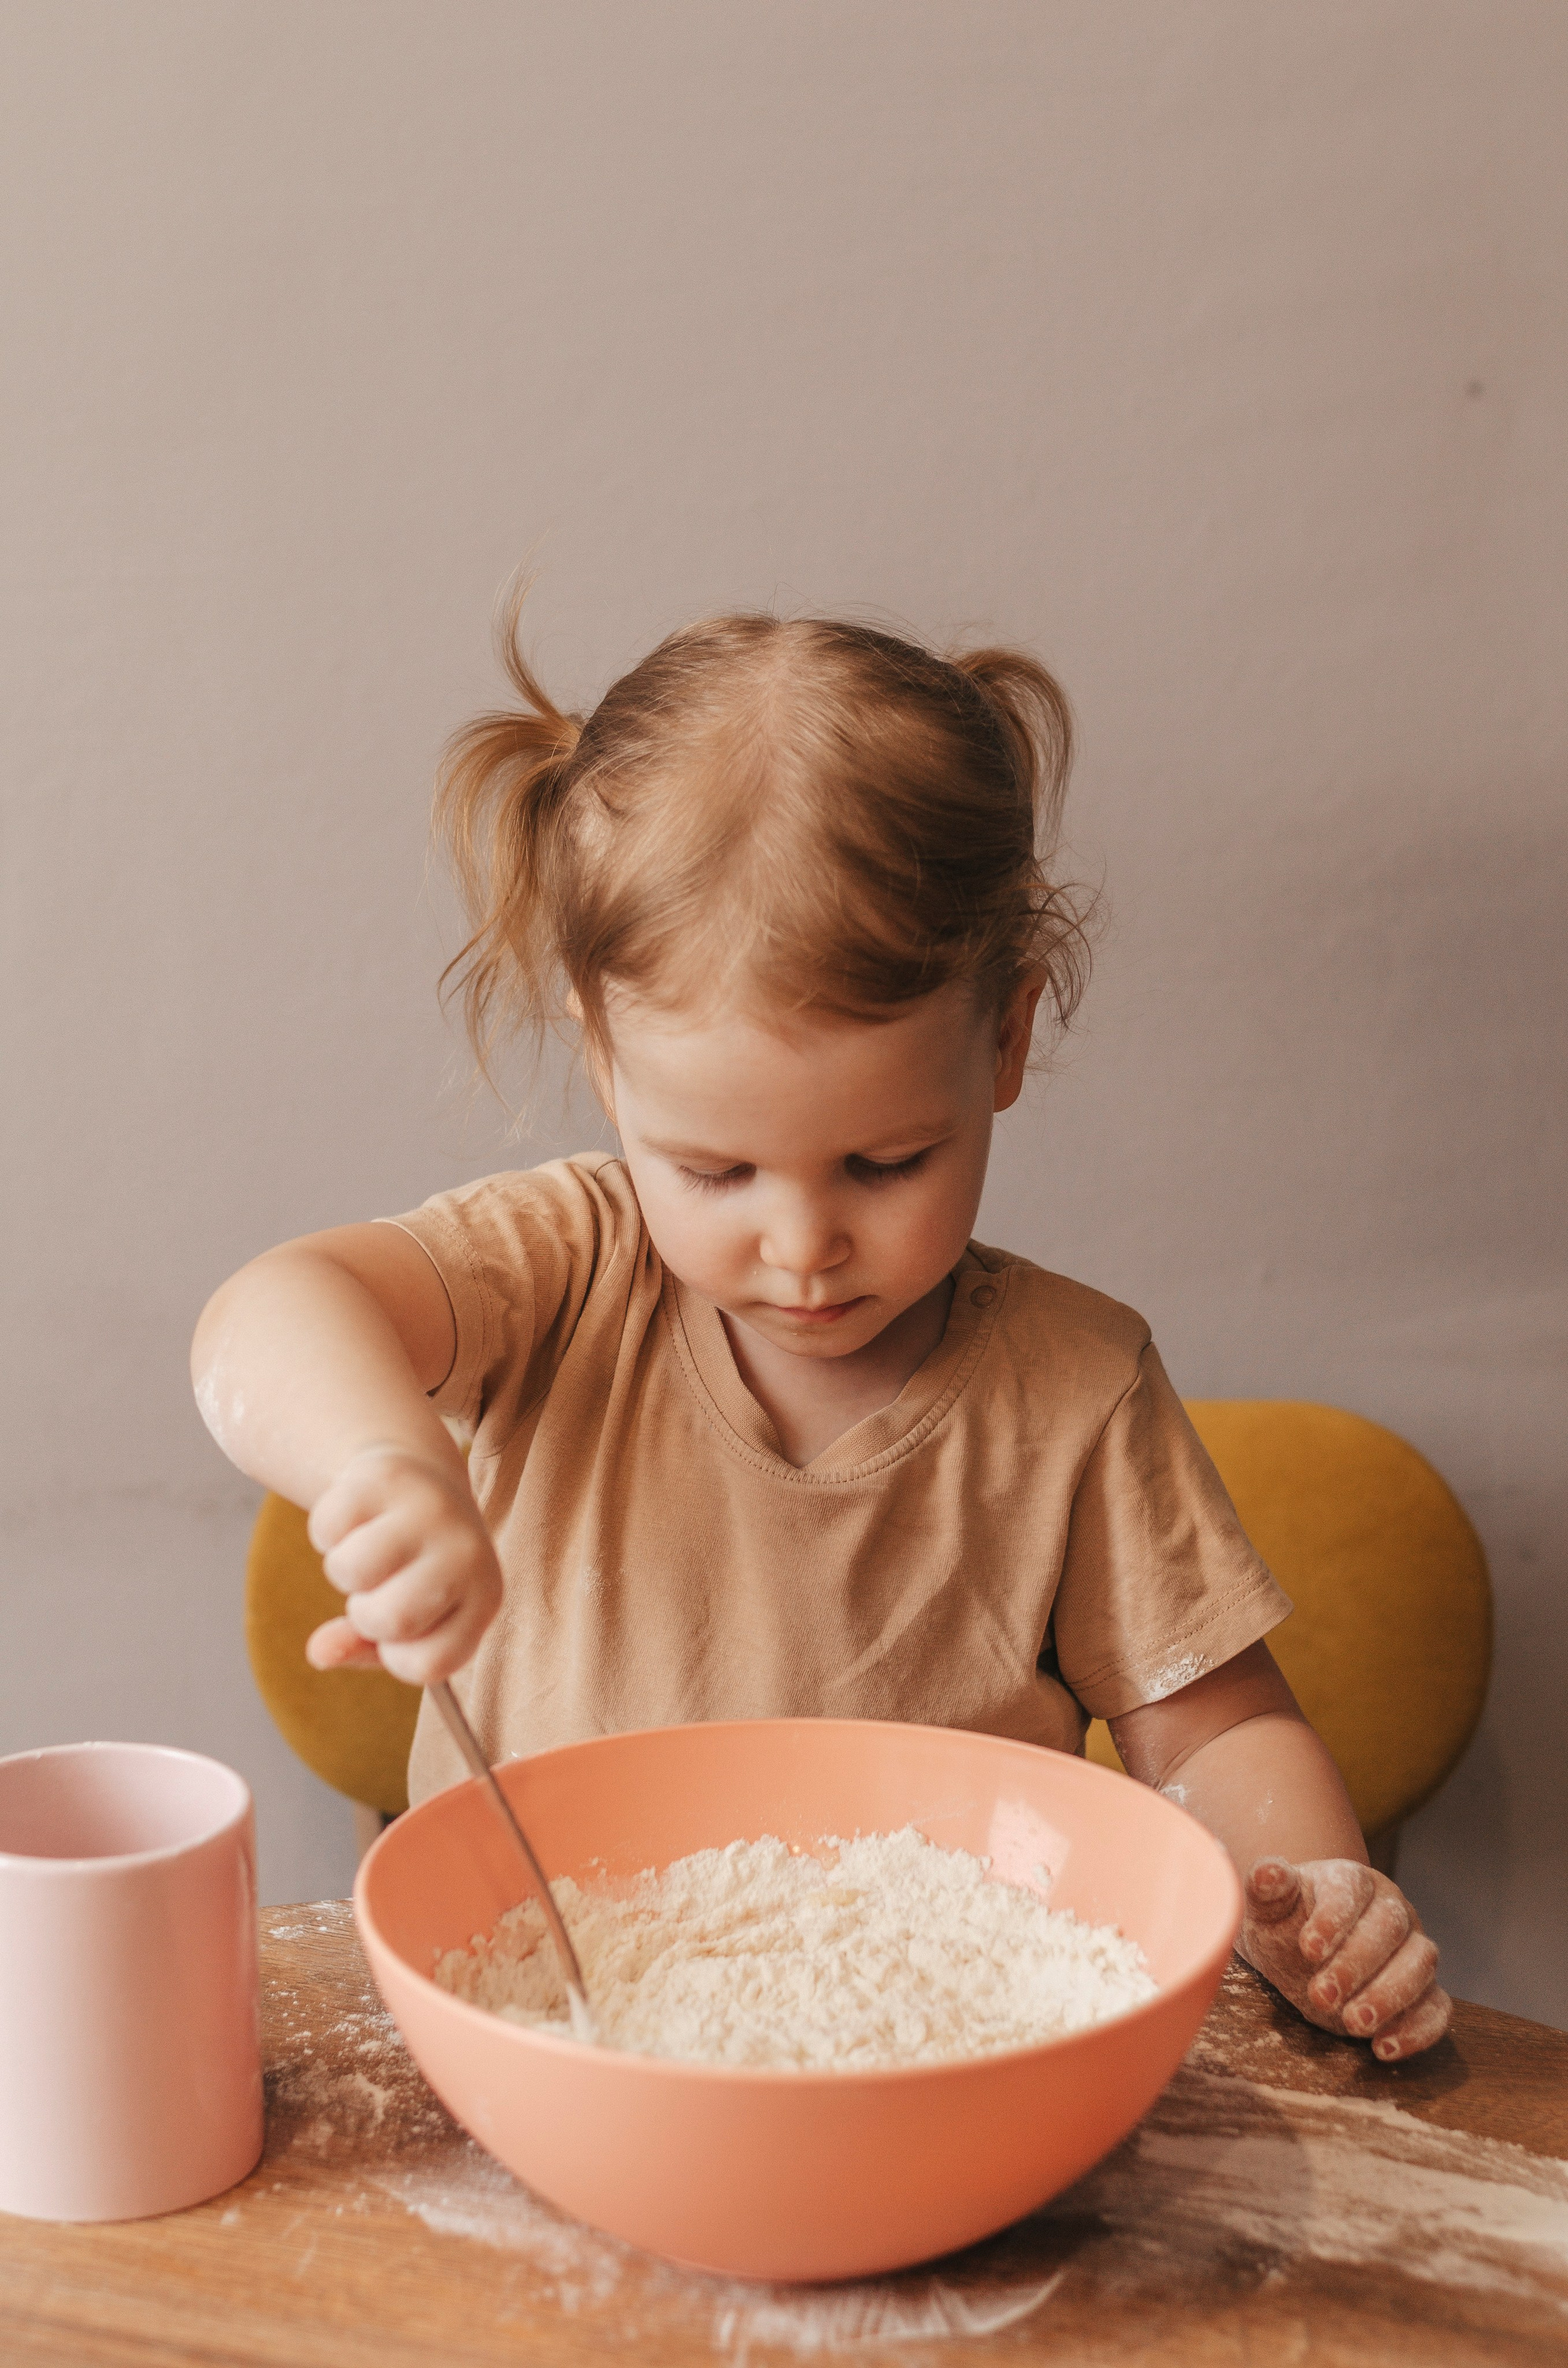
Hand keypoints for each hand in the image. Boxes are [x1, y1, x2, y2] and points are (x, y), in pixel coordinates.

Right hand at [303, 1444, 502, 1685]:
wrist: (419, 1484)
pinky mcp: (389, 1476)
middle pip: (389, 1619)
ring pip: (351, 1571)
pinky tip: (359, 1520)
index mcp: (485, 1597)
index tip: (405, 1628)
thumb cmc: (414, 1569)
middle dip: (366, 1612)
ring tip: (372, 1551)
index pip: (428, 1664)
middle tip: (383, 1584)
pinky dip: (328, 1531)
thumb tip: (319, 1652)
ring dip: (344, 1570)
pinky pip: (327, 1528)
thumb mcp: (406, 1621)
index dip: (396, 1655)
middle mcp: (469, 1552)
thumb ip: (363, 1650)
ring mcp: (431, 1510)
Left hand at [1239, 1857, 1450, 2060]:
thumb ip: (1266, 1887)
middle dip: (1356, 1965)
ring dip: (1389, 1997)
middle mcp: (1392, 1909)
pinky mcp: (1424, 1991)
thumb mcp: (1268, 1907)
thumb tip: (1267, 1872)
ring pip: (1420, 1964)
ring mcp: (1413, 1949)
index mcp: (1353, 1880)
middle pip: (1389, 1928)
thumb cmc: (1286, 1923)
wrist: (1301, 1952)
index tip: (1307, 1949)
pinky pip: (1437, 2008)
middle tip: (1321, 1997)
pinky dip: (1417, 2030)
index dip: (1333, 1918)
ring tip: (1353, 2025)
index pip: (1351, 1890)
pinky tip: (1382, 2049)